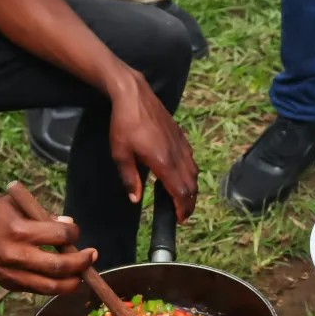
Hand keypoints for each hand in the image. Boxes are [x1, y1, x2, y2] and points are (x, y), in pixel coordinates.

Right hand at [0, 195, 96, 293]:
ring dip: (73, 281)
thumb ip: (44, 214)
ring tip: (82, 273)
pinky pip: (39, 290)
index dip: (74, 234)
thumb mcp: (16, 204)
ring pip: (51, 286)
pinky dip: (56, 286)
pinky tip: (65, 278)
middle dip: (81, 263)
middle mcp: (16, 255)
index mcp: (19, 230)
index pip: (58, 235)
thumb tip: (70, 225)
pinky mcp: (10, 285)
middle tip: (91, 256)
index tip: (75, 232)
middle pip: (59, 266)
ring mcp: (12, 274)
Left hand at [109, 67, 199, 221]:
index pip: (179, 191)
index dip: (182, 208)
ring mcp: (181, 145)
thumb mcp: (120, 154)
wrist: (134, 96)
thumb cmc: (123, 125)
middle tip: (182, 214)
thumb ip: (130, 179)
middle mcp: (176, 155)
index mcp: (162, 162)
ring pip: (193, 173)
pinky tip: (181, 176)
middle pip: (191, 185)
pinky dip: (190, 174)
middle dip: (189, 203)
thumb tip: (136, 199)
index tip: (179, 219)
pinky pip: (190, 160)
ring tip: (183, 199)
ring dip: (191, 189)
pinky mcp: (181, 137)